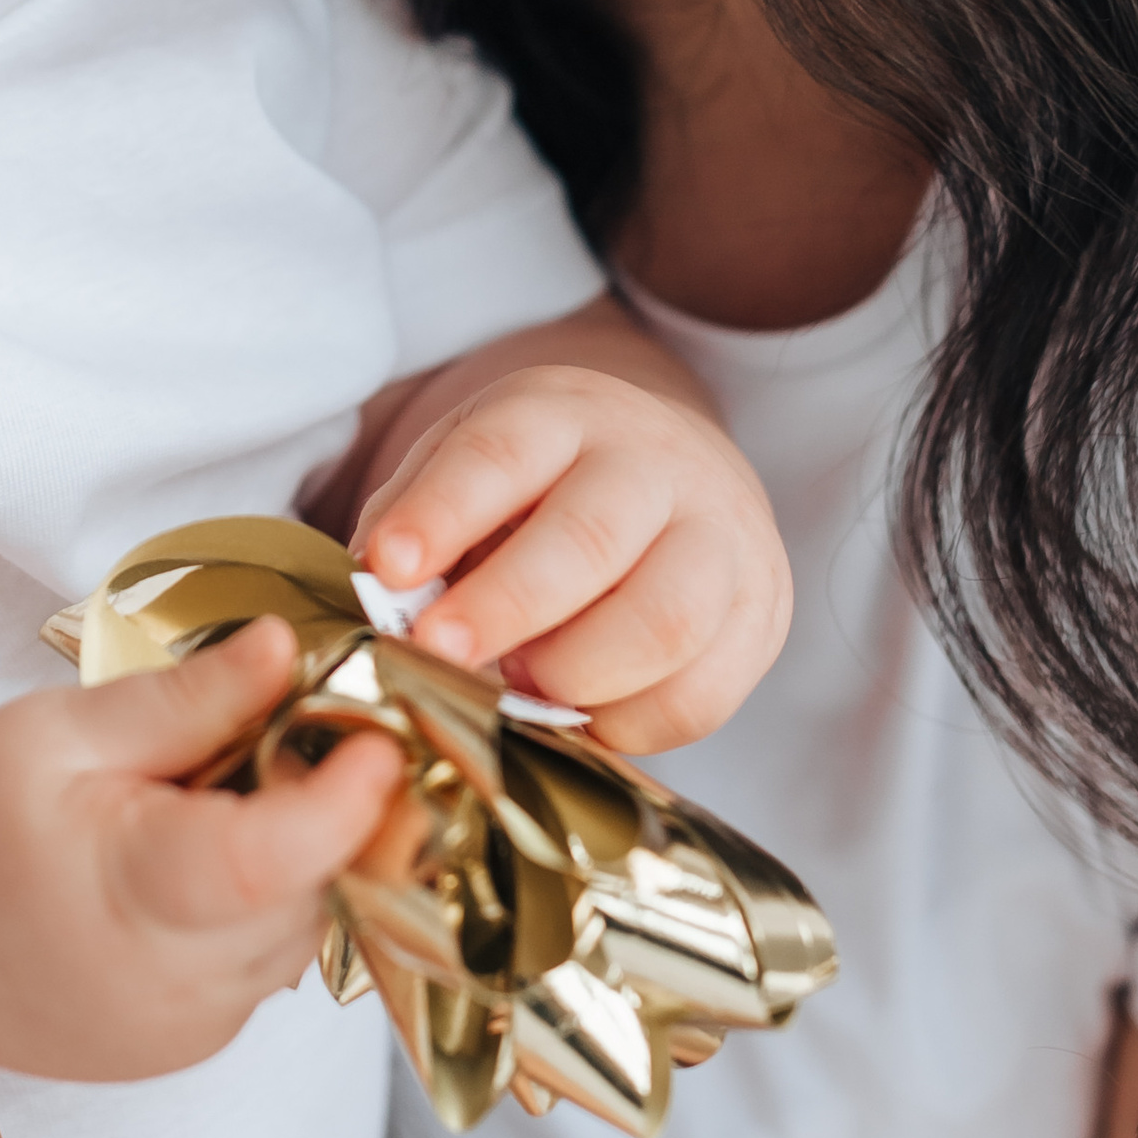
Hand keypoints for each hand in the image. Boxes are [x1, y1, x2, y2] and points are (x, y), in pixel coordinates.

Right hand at [0, 620, 403, 1077]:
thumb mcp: (58, 729)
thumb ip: (184, 700)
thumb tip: (287, 652)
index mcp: (132, 893)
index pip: (275, 858)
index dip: (346, 799)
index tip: (377, 736)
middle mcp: (172, 984)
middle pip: (309, 892)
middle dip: (327, 815)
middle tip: (289, 736)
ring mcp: (185, 1030)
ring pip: (301, 934)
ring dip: (298, 863)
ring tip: (218, 798)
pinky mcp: (188, 1046)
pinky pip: (265, 967)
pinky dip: (260, 909)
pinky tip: (198, 860)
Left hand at [357, 364, 790, 751]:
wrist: (672, 464)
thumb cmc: (541, 485)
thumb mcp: (468, 467)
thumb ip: (415, 523)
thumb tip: (377, 601)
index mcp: (562, 414)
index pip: (502, 453)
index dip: (443, 513)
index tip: (388, 567)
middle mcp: (653, 463)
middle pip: (590, 537)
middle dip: (507, 605)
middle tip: (440, 650)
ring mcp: (720, 535)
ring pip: (665, 618)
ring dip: (577, 673)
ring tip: (517, 690)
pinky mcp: (761, 610)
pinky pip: (704, 691)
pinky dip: (634, 724)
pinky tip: (582, 718)